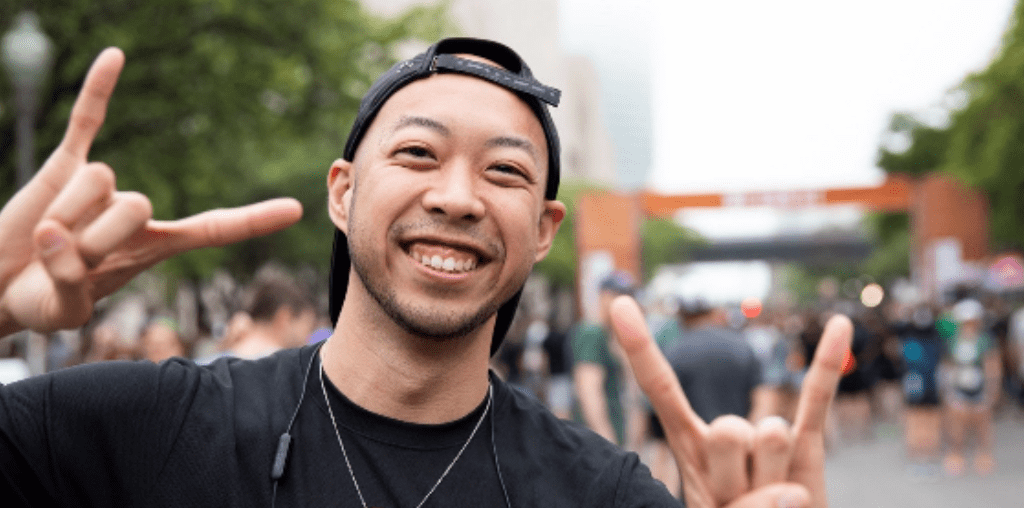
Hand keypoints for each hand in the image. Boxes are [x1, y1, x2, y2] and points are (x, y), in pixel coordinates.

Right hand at [0, 48, 301, 335]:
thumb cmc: (36, 302)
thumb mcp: (60, 308)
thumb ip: (70, 280)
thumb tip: (58, 233)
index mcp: (152, 248)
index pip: (214, 229)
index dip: (252, 221)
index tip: (297, 208)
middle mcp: (135, 211)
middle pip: (136, 206)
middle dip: (94, 240)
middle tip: (66, 262)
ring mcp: (102, 186)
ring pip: (99, 180)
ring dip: (65, 216)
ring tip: (46, 239)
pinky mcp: (64, 164)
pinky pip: (88, 119)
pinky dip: (100, 89)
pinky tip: (116, 55)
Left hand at [610, 296, 851, 507]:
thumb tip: (791, 492)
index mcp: (688, 448)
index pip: (660, 388)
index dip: (640, 349)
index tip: (620, 304)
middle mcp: (724, 434)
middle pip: (727, 429)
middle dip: (734, 474)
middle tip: (735, 499)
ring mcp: (766, 438)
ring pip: (771, 436)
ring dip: (771, 483)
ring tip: (765, 503)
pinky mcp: (806, 447)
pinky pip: (816, 401)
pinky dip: (826, 365)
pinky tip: (840, 325)